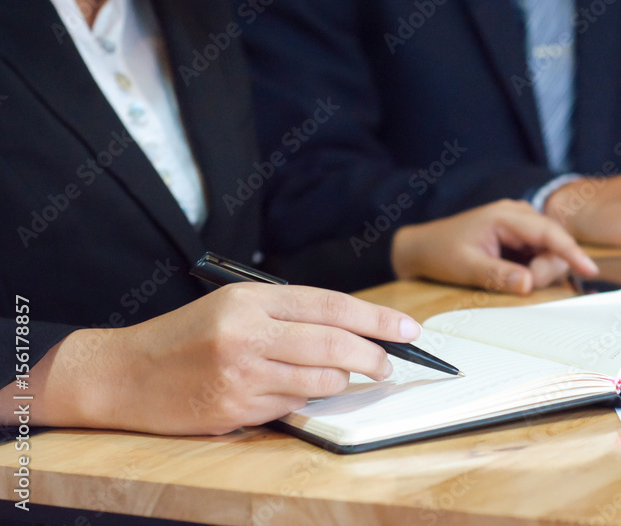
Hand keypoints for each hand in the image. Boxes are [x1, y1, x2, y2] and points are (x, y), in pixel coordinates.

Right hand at [4, 284, 421, 434]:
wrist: (123, 374)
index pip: (332, 305)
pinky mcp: (235, 408)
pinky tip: (294, 392)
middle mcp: (248, 332)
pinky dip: (306, 400)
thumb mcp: (234, 306)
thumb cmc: (186, 336)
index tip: (409, 328)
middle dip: (374, 355)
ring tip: (343, 377)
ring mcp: (242, 373)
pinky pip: (293, 405)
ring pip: (321, 379)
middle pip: (335, 343)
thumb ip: (288, 314)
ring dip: (343, 381)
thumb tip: (351, 328)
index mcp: (252, 299)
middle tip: (390, 363)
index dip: (378, 317)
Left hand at [391, 200, 598, 294]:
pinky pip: (540, 256)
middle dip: (545, 271)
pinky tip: (516, 277)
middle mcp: (518, 215)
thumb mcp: (465, 267)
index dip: (572, 251)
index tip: (590, 270)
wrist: (423, 248)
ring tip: (509, 280)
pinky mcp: (520, 239)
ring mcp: (521, 226)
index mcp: (506, 215)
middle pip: (554, 245)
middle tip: (521, 287)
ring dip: (540, 272)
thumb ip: (498, 275)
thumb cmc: (441, 252)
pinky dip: (534, 271)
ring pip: (550, 252)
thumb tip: (529, 283)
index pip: (549, 231)